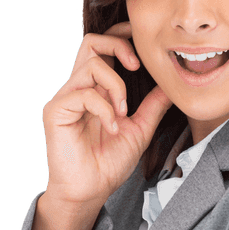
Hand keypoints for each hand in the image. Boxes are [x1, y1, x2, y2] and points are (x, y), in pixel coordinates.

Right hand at [41, 22, 172, 210]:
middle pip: (91, 41)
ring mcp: (66, 97)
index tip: (144, 52)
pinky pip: (83, 93)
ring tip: (123, 112)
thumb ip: (153, 105)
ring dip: (115, 85)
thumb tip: (171, 84)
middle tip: (136, 66)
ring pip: (91, 64)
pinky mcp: (56, 110)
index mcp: (96, 89)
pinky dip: (104, 109)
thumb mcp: (140, 129)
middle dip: (118, 45)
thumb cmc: (108, 163)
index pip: (104, 47)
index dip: (122, 38)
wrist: (90, 191)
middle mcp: (79, 88)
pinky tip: (112, 128)